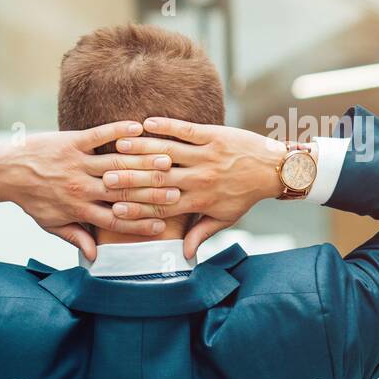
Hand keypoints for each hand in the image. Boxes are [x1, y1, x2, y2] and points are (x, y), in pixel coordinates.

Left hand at [0, 121, 180, 259]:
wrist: (5, 172)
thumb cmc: (31, 199)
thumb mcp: (51, 224)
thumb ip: (76, 238)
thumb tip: (95, 257)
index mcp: (78, 210)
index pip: (116, 219)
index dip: (141, 223)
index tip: (163, 225)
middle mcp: (81, 187)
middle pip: (123, 191)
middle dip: (151, 192)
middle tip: (177, 191)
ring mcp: (77, 163)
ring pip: (116, 164)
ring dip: (143, 162)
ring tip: (168, 161)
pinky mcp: (71, 142)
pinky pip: (99, 135)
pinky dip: (119, 130)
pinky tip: (139, 127)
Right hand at [108, 117, 288, 259]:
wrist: (273, 168)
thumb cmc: (245, 195)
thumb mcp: (225, 218)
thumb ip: (201, 233)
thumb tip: (184, 255)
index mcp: (200, 201)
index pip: (162, 207)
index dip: (137, 209)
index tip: (113, 208)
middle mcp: (201, 179)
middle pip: (159, 180)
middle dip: (132, 179)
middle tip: (105, 176)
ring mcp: (207, 156)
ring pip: (169, 153)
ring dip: (142, 149)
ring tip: (118, 146)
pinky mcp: (215, 136)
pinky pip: (186, 130)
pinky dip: (166, 126)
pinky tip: (146, 123)